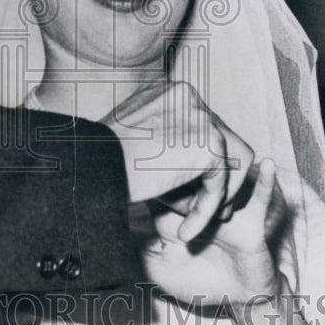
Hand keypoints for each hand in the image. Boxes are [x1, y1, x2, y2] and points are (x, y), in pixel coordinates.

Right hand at [103, 81, 253, 241]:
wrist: (92, 167)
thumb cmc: (100, 158)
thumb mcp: (132, 137)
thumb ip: (163, 139)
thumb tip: (191, 161)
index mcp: (171, 91)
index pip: (204, 126)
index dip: (200, 161)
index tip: (188, 188)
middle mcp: (190, 96)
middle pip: (224, 140)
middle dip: (215, 177)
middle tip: (203, 208)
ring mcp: (202, 118)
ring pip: (232, 163)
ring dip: (216, 194)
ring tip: (195, 219)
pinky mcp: (209, 145)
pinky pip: (218, 187)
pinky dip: (204, 213)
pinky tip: (185, 232)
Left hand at [140, 159, 280, 308]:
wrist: (239, 301)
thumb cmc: (198, 284)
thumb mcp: (160, 272)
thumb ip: (139, 254)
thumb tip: (118, 233)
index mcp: (176, 215)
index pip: (162, 188)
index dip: (154, 180)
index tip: (144, 163)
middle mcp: (201, 207)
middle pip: (191, 179)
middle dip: (183, 174)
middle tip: (174, 167)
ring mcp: (226, 212)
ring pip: (223, 184)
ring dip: (218, 179)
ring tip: (213, 171)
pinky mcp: (251, 224)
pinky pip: (259, 200)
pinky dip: (265, 183)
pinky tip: (266, 164)